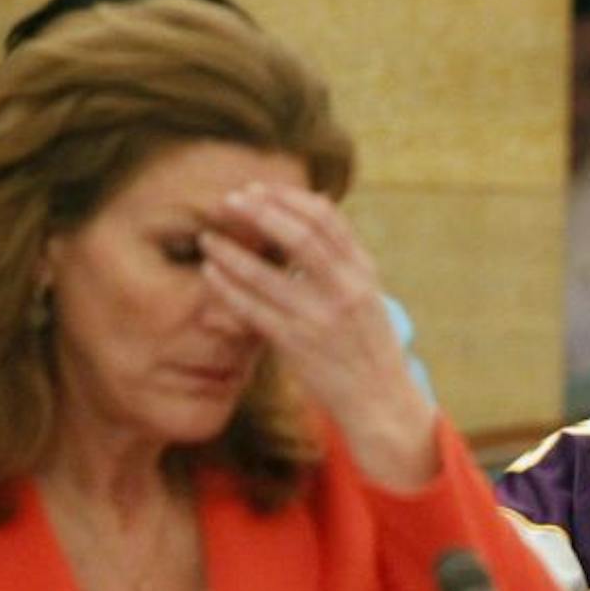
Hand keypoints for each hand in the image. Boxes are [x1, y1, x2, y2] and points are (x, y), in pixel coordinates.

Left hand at [200, 183, 435, 487]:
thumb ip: (341, 258)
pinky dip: (227, 287)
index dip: (287, 197)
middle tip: (228, 202)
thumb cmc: (367, 344)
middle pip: (298, 235)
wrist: (381, 400)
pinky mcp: (297, 345)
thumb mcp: (367, 294)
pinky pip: (252, 309)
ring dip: (231, 251)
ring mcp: (321, 318)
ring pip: (266, 273)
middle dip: (258, 212)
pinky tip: (211, 274)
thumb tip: (309, 211)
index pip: (326, 218)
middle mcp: (345, 290)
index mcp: (363, 272)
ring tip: (208, 239)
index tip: (258, 189)